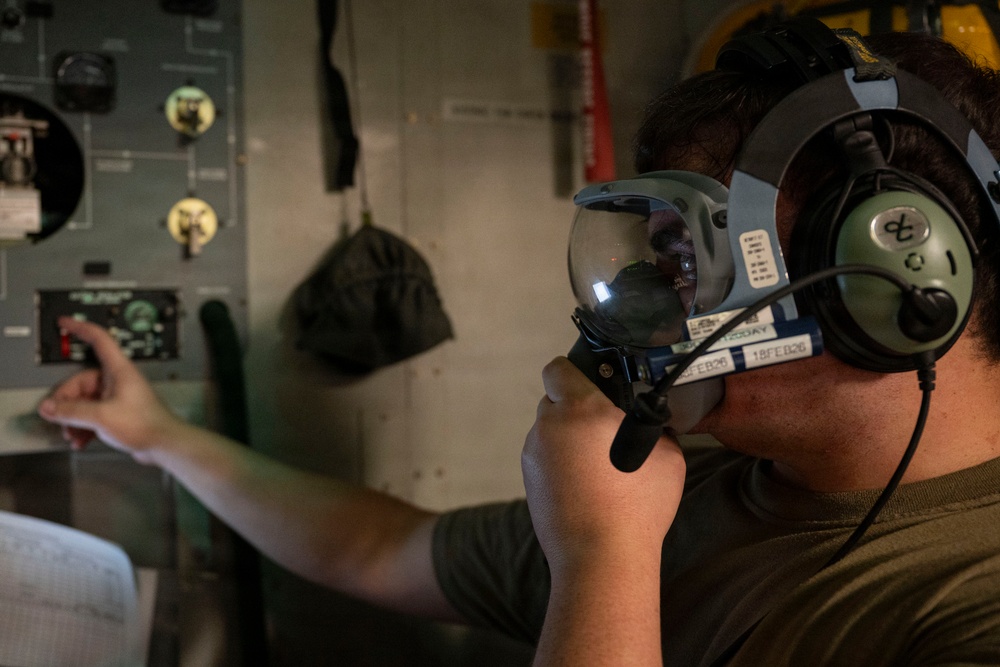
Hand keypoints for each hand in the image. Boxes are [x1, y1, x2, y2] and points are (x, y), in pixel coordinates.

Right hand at [37, 317, 182, 463]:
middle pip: (81, 382)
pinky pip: (93, 414)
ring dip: (74, 418)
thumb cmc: (144, 424)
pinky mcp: (118, 413)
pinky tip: (80, 440)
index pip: (99, 339)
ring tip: (70, 434)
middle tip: (58, 417)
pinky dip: (84, 426)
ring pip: (85, 401)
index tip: (65, 323)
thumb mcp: (101, 416)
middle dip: (67, 402)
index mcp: (118, 370)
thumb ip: (72, 411)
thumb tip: (49, 407)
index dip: (81, 328)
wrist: (163, 444)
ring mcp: (117, 396)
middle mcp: (117, 380)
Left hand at [521, 357, 685, 570]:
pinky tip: (586, 487)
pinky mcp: (529, 483)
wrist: (601, 557)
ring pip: (549, 432)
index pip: (559, 368)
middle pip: (554, 400)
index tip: (594, 383)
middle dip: (575, 408)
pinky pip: (546, 460)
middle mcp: (548, 427)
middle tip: (605, 428)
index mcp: (579, 409)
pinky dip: (561, 465)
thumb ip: (652, 426)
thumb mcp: (668, 455)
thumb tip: (649, 421)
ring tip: (598, 466)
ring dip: (568, 439)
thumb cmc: (637, 505)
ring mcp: (533, 456)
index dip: (574, 371)